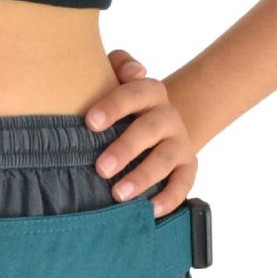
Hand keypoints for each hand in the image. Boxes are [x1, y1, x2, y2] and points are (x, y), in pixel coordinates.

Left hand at [86, 49, 197, 218]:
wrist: (157, 129)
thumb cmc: (123, 110)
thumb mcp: (116, 83)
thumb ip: (118, 66)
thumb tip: (133, 69)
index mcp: (148, 94)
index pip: (135, 92)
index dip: (113, 105)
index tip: (89, 123)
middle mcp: (166, 118)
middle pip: (149, 129)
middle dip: (125, 148)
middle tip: (101, 168)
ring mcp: (179, 144)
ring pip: (165, 159)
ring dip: (143, 177)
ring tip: (118, 195)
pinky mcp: (187, 168)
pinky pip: (183, 184)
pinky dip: (169, 199)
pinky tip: (149, 210)